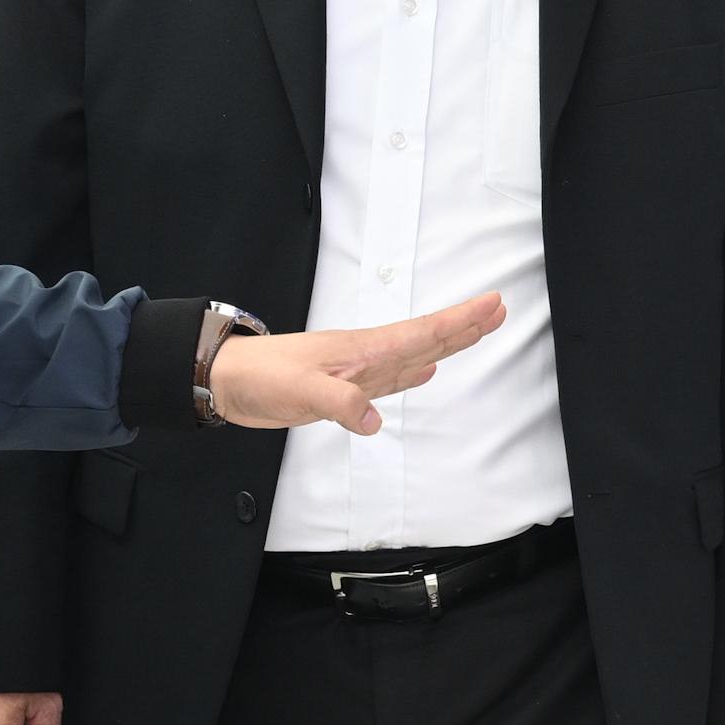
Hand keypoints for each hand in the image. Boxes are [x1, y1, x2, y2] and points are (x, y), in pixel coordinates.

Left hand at [205, 295, 507, 433]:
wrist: (227, 382)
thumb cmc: (260, 378)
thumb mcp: (300, 390)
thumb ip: (340, 404)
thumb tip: (375, 421)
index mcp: (362, 351)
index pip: (420, 333)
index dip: (459, 322)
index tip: (492, 304)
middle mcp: (366, 357)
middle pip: (425, 339)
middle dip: (463, 326)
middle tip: (498, 310)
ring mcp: (357, 372)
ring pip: (413, 356)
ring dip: (445, 346)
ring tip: (475, 332)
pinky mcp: (344, 389)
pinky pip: (390, 378)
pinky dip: (412, 374)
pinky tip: (425, 372)